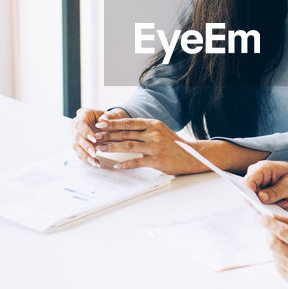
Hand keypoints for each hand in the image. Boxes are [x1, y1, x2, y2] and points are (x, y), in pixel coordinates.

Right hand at [72, 107, 129, 165]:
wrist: (107, 123)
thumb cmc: (108, 118)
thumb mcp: (111, 115)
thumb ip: (108, 116)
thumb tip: (103, 120)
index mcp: (83, 114)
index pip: (80, 124)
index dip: (86, 132)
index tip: (94, 139)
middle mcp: (76, 124)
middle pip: (76, 136)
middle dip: (85, 146)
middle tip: (94, 153)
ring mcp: (75, 134)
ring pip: (76, 146)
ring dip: (85, 155)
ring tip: (94, 161)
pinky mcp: (77, 144)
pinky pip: (79, 152)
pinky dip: (87, 158)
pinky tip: (95, 162)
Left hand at [88, 116, 207, 174]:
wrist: (192, 156)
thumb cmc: (173, 144)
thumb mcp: (160, 131)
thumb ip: (144, 129)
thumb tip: (124, 128)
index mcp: (153, 124)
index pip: (129, 122)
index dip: (113, 123)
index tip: (101, 123)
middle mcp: (153, 133)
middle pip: (126, 133)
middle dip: (108, 134)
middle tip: (95, 136)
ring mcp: (155, 147)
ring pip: (129, 145)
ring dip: (113, 147)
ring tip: (100, 149)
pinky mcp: (157, 160)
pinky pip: (138, 162)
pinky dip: (126, 164)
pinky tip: (117, 166)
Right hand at [244, 161, 287, 206]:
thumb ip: (275, 192)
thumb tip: (261, 198)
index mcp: (262, 168)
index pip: (247, 183)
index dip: (251, 196)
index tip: (262, 204)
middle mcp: (257, 174)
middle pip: (249, 193)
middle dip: (264, 202)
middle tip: (281, 202)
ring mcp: (258, 182)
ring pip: (255, 199)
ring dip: (270, 204)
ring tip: (284, 200)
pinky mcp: (261, 189)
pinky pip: (261, 201)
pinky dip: (272, 204)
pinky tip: (282, 200)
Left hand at [264, 213, 287, 286]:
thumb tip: (275, 218)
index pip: (282, 232)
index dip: (269, 224)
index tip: (262, 219)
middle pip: (274, 245)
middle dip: (269, 234)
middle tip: (272, 228)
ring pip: (274, 255)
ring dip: (276, 246)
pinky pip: (278, 266)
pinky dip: (280, 258)